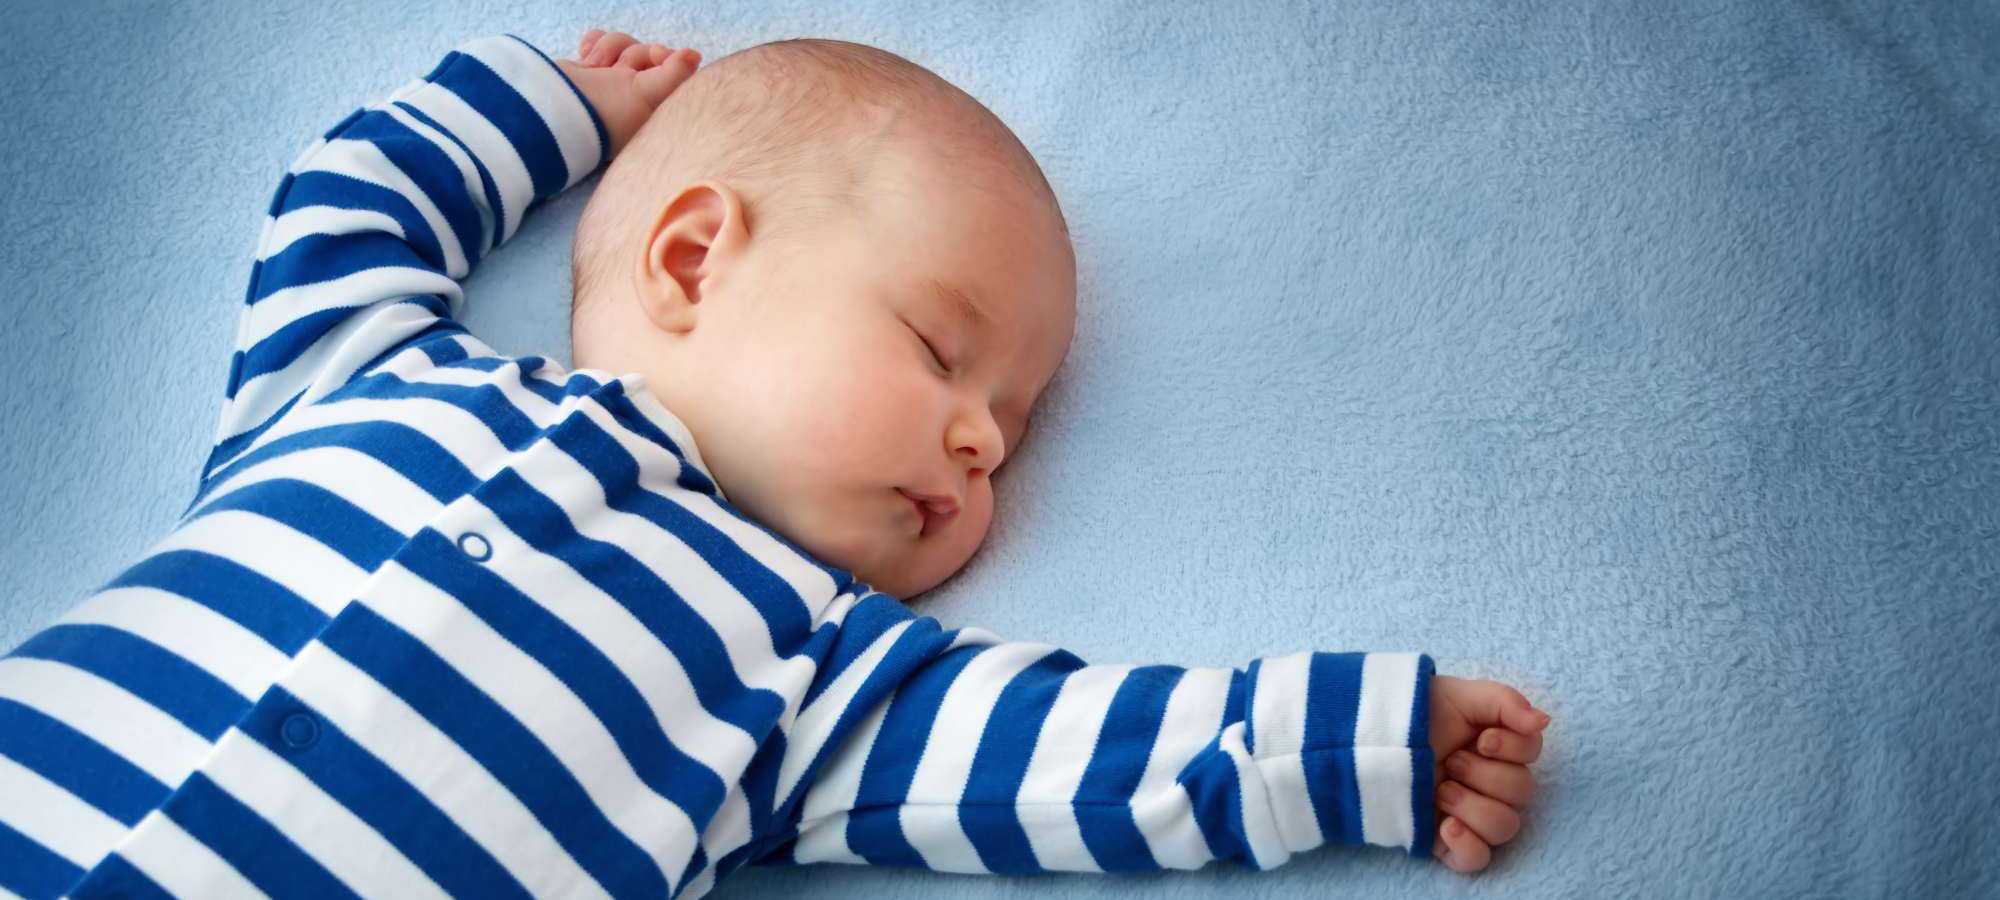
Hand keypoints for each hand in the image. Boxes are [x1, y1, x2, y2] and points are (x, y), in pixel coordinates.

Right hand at [553, 29, 702, 156]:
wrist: (549, 112)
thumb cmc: (603, 113)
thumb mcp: (647, 94)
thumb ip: (676, 73)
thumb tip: (695, 55)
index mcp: (656, 111)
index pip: (676, 73)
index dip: (668, 57)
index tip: (658, 56)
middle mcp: (636, 100)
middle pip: (649, 54)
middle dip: (633, 55)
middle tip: (621, 71)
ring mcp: (611, 86)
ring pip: (625, 45)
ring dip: (610, 49)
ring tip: (595, 68)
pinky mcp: (589, 74)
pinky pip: (601, 44)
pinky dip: (594, 46)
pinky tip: (585, 58)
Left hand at [1426, 674, 1549, 873]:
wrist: (1366, 737)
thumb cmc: (1414, 713)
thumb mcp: (1458, 695)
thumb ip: (1505, 701)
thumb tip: (1543, 722)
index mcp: (1496, 747)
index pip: (1531, 753)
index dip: (1513, 748)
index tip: (1483, 739)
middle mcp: (1489, 782)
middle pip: (1521, 792)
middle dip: (1485, 774)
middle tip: (1451, 761)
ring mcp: (1470, 813)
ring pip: (1504, 827)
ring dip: (1473, 806)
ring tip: (1439, 789)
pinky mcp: (1447, 840)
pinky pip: (1477, 860)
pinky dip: (1468, 846)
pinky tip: (1447, 827)